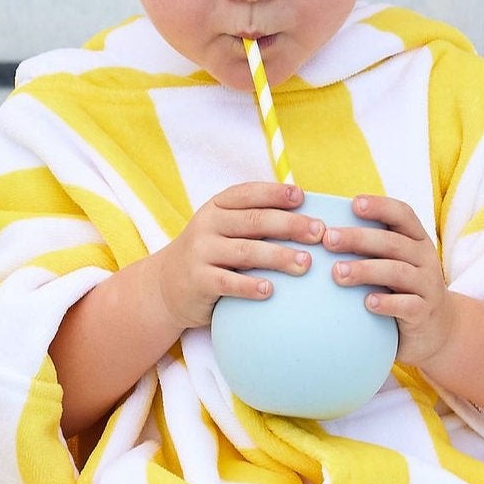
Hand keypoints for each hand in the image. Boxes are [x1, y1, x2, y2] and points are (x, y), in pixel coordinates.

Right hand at [151, 181, 321, 329]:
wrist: (165, 286)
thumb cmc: (209, 256)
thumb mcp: (222, 230)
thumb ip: (252, 221)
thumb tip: (306, 216)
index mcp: (216, 207)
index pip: (248, 194)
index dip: (276, 193)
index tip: (302, 197)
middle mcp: (206, 226)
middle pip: (254, 221)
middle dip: (290, 225)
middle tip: (319, 232)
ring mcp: (200, 253)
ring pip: (245, 251)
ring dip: (279, 256)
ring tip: (305, 263)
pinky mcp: (198, 281)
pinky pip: (228, 283)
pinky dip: (250, 287)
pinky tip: (271, 290)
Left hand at [326, 194, 458, 367]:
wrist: (434, 329)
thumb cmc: (401, 290)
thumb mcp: (392, 263)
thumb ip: (369, 248)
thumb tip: (320, 232)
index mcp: (416, 240)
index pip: (402, 215)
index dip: (380, 207)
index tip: (353, 204)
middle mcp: (425, 259)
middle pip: (393, 243)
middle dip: (359, 238)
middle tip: (328, 239)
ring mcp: (427, 286)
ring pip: (398, 272)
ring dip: (366, 270)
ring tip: (337, 272)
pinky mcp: (424, 313)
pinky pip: (408, 306)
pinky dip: (388, 303)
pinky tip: (368, 302)